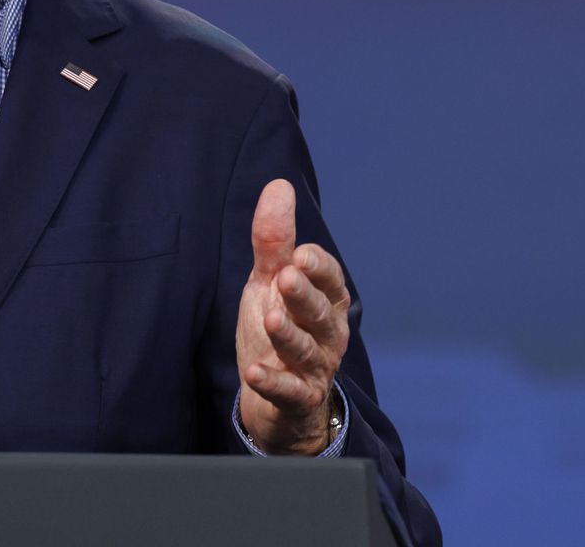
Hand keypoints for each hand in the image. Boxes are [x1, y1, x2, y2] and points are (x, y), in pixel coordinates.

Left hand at [235, 179, 349, 454]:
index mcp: (326, 300)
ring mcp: (315, 368)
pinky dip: (273, 383)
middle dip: (305, 295)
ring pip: (306, 351)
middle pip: (320, 313)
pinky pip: (290, 392)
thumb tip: (279, 184)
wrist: (278, 398)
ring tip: (271, 318)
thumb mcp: (270, 281)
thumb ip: (275, 240)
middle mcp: (327, 333)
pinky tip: (254, 373)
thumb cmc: (278, 326)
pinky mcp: (298, 399)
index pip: (329, 279)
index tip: (300, 255)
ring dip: (289, 335)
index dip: (318, 267)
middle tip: (287, 278)